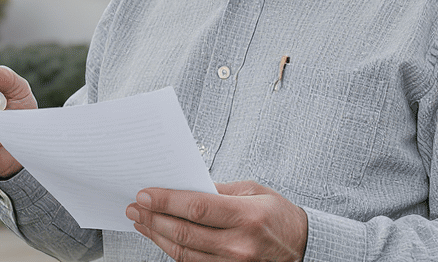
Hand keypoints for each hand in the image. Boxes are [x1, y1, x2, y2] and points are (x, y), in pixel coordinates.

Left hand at [126, 181, 307, 261]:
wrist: (303, 247)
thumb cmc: (278, 215)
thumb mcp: (253, 192)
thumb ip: (218, 191)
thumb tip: (184, 185)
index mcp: (247, 216)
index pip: (197, 208)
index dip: (166, 201)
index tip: (145, 194)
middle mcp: (239, 244)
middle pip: (184, 232)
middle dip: (153, 218)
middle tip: (135, 207)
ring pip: (183, 252)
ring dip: (157, 235)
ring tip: (142, 221)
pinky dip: (172, 250)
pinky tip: (161, 237)